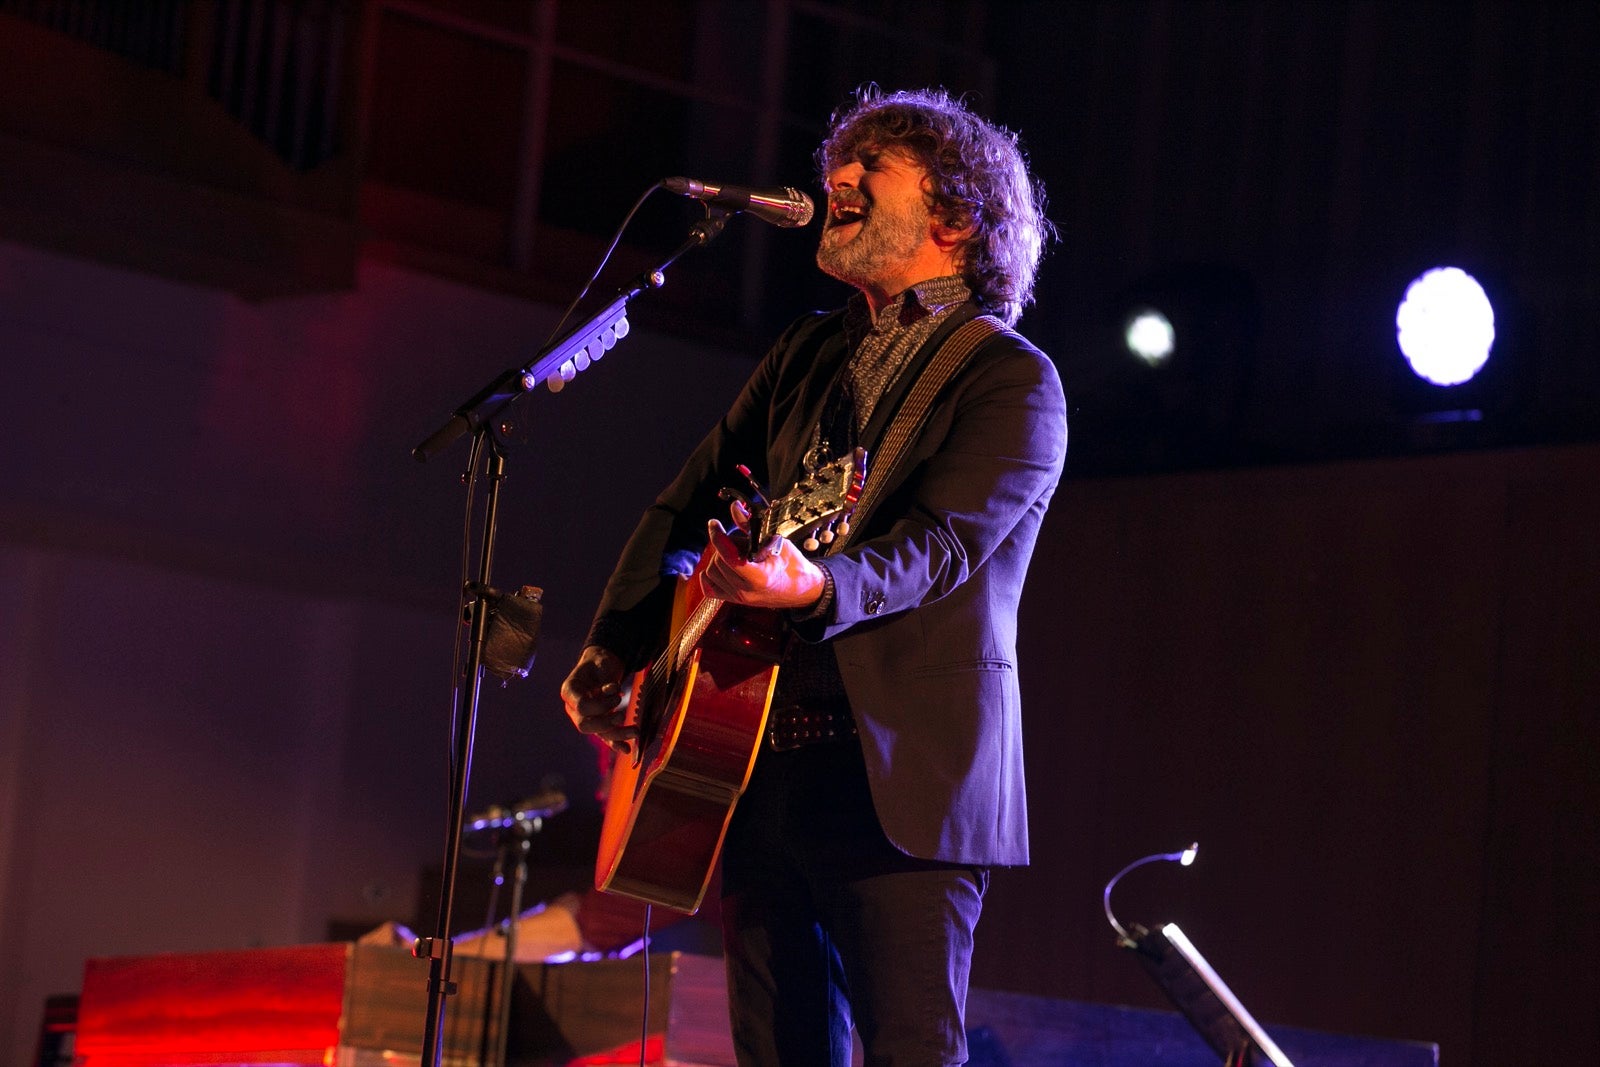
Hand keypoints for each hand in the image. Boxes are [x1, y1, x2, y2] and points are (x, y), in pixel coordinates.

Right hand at [559, 646, 635, 753]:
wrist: (601, 666)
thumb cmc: (599, 662)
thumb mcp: (600, 661)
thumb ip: (605, 677)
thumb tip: (612, 690)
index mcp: (570, 691)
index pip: (581, 706)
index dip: (600, 705)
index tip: (616, 694)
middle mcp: (574, 707)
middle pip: (585, 725)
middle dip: (606, 722)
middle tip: (622, 715)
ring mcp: (585, 717)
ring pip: (598, 732)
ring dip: (617, 734)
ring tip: (635, 731)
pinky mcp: (598, 723)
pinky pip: (605, 736)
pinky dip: (616, 743)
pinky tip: (626, 749)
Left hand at [699, 518, 825, 609]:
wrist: (801, 589)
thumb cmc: (792, 564)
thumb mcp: (776, 541)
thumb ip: (750, 526)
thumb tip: (735, 508)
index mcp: (760, 577)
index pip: (729, 557)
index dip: (718, 538)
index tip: (714, 524)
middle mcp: (746, 591)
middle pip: (718, 561)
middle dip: (724, 546)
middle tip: (740, 542)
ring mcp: (738, 598)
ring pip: (711, 572)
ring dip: (718, 558)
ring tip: (735, 554)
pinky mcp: (733, 600)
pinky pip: (709, 587)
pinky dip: (711, 574)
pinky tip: (723, 566)